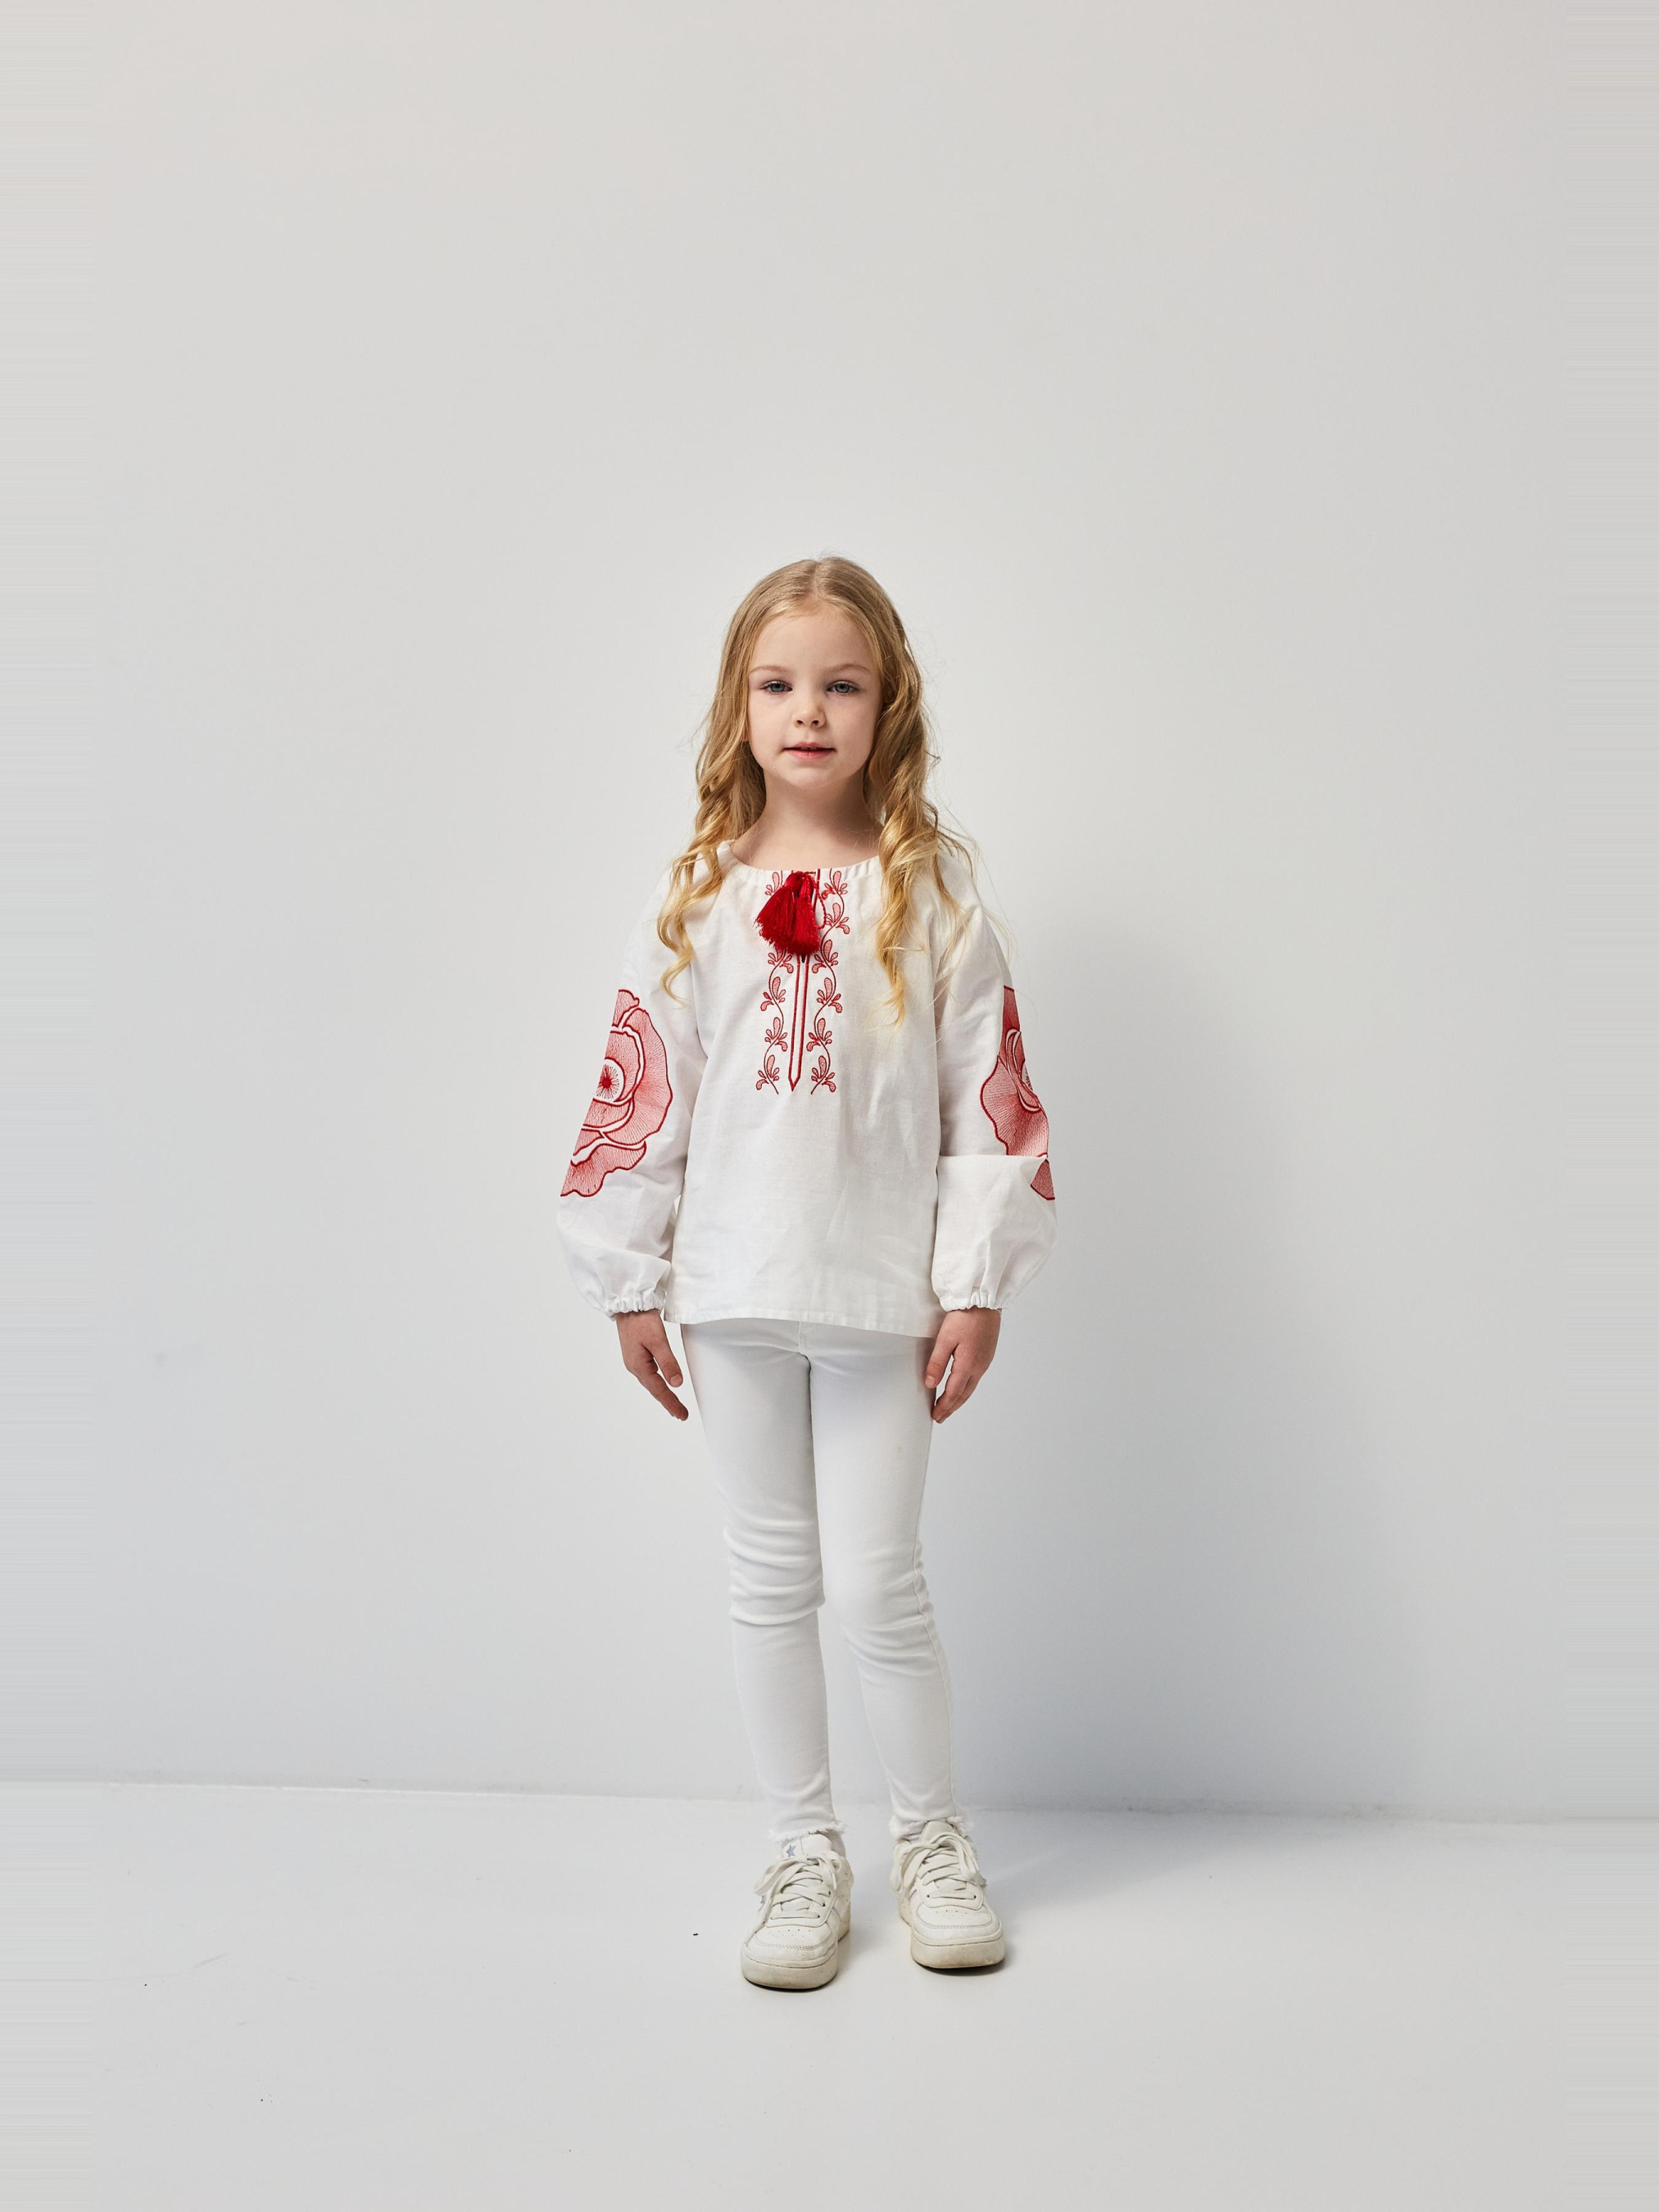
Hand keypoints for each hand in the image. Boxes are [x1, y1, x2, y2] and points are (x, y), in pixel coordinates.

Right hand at [615, 1310, 688, 1420]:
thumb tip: (677, 1384)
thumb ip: (668, 1362)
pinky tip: (660, 1384)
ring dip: (662, 1394)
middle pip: (654, 1390)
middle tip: (681, 1414)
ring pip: (650, 1383)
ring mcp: (634, 1360)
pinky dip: (656, 1383)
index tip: (683, 1415)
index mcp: (639, 1366)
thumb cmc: (642, 1320)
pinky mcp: (635, 1354)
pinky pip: (648, 1374)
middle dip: (668, 1402)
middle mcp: (634, 1366)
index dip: (672, 1404)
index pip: (659, 1391)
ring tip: (673, 1404)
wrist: (629, 1304)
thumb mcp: (658, 1340)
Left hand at [924, 1307, 1000, 1422]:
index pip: (953, 1393)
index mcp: (968, 1365)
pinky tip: (961, 1387)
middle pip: (964, 1394)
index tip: (935, 1415)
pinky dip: (966, 1388)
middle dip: (951, 1407)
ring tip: (949, 1406)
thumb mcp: (945, 1339)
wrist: (984, 1300)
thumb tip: (930, 1383)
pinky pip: (976, 1378)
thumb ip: (937, 1363)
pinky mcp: (987, 1354)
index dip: (944, 1406)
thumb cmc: (966, 1316)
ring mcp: (985, 1361)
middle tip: (940, 1417)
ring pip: (971, 1387)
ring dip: (959, 1399)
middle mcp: (979, 1366)